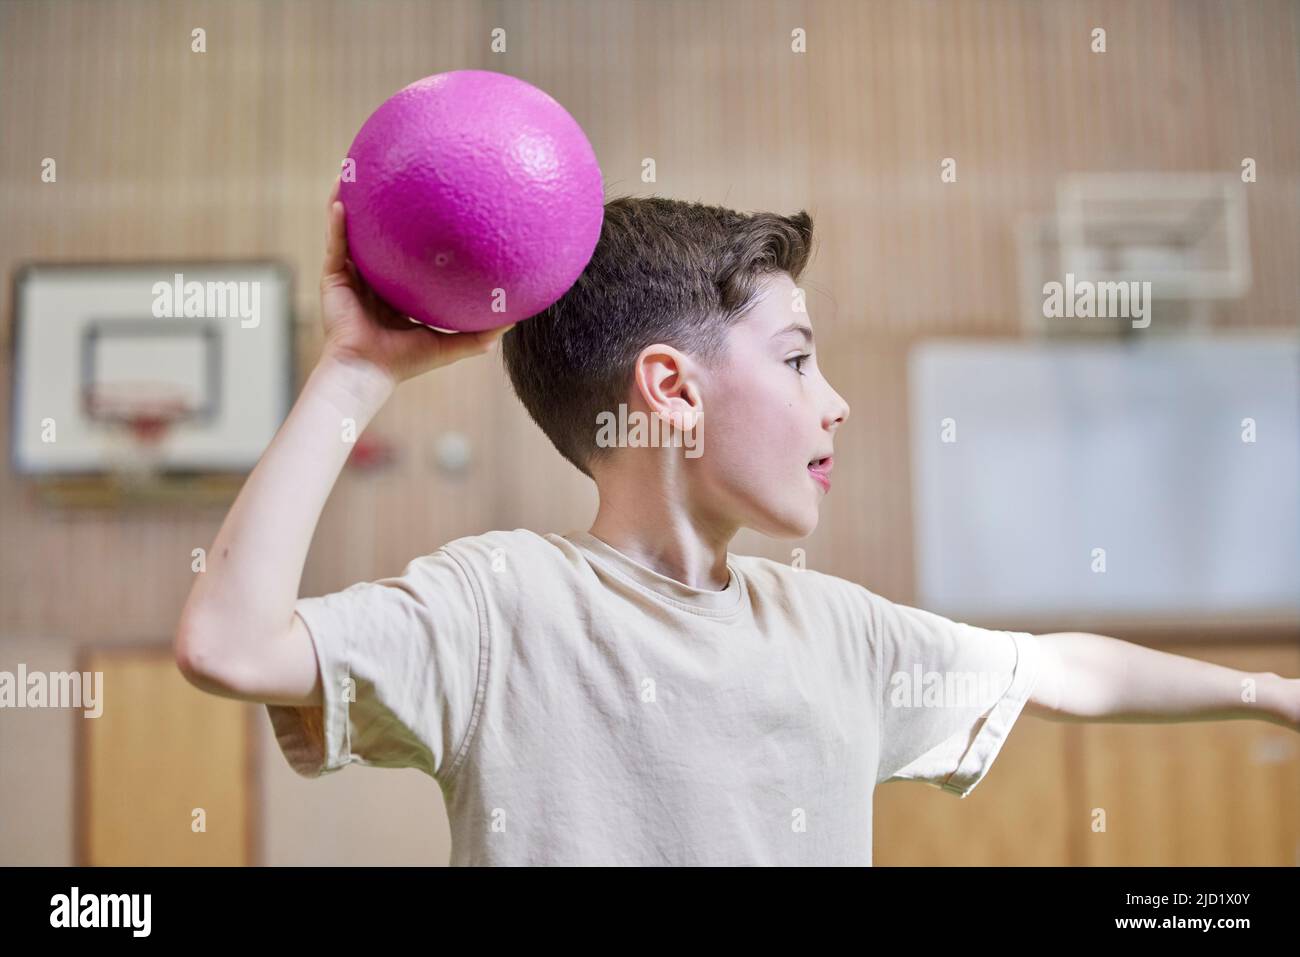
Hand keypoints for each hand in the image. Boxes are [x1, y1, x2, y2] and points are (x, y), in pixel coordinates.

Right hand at [318, 176, 512, 385]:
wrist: (369, 372)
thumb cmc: (406, 362)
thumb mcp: (452, 343)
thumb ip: (481, 333)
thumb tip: (516, 318)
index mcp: (396, 291)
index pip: (405, 254)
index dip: (413, 232)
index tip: (427, 205)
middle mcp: (372, 279)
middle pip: (375, 235)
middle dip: (378, 206)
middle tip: (389, 175)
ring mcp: (351, 276)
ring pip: (348, 231)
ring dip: (348, 201)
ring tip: (351, 171)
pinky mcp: (333, 278)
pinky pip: (335, 244)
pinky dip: (337, 223)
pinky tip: (342, 199)